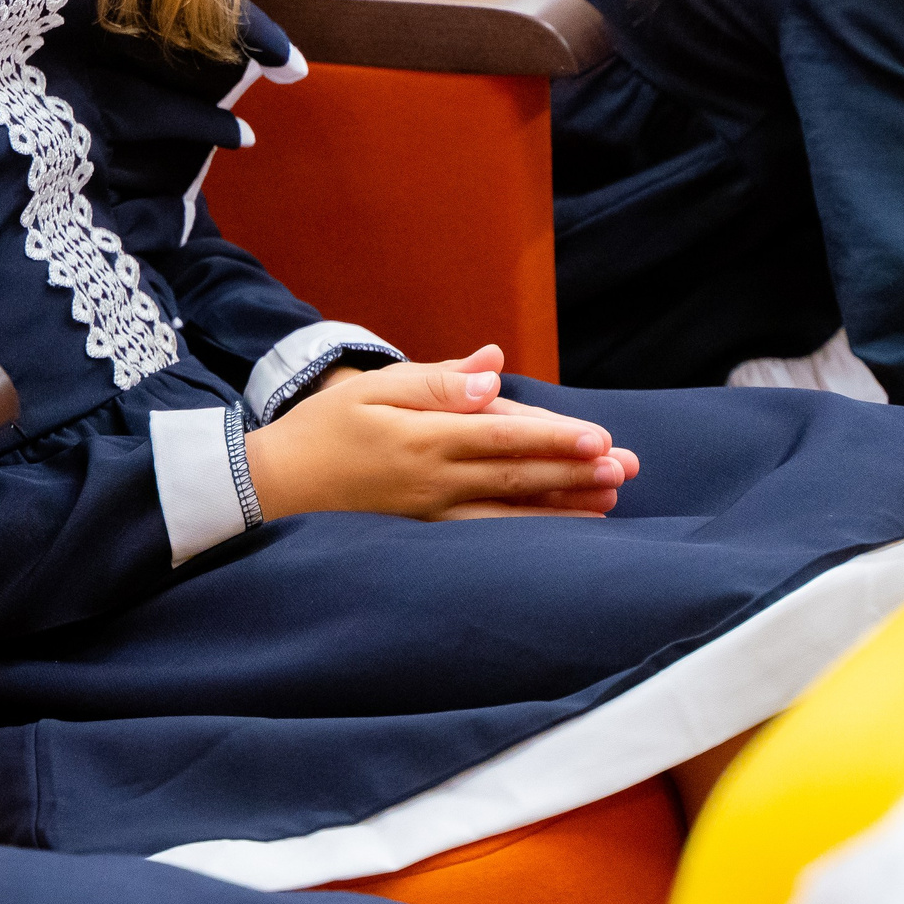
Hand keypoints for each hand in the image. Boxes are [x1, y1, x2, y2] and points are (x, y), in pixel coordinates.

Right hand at [245, 345, 637, 523]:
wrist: (277, 486)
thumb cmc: (324, 428)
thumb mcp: (373, 388)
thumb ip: (436, 381)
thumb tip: (491, 370)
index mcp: (425, 439)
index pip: (503, 435)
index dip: (554, 436)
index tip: (599, 436)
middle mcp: (436, 482)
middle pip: (519, 474)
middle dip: (576, 470)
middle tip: (627, 466)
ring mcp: (434, 514)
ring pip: (513, 509)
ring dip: (566, 503)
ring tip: (612, 496)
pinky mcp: (429, 532)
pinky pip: (491, 532)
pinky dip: (532, 529)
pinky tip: (562, 526)